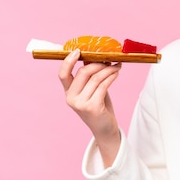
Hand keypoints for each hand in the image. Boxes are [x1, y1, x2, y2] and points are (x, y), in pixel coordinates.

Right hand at [58, 49, 121, 165]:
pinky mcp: (92, 107)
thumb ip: (90, 76)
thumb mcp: (92, 90)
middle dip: (98, 63)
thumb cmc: (99, 107)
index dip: (68, 61)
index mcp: (68, 93)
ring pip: (96, 78)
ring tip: (117, 66)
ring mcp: (80, 103)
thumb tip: (95, 56)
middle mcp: (71, 98)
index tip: (78, 50)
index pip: (62, 74)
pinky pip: (103, 85)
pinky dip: (111, 76)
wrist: (104, 129)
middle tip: (110, 59)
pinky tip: (117, 73)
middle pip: (83, 72)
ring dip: (109, 69)